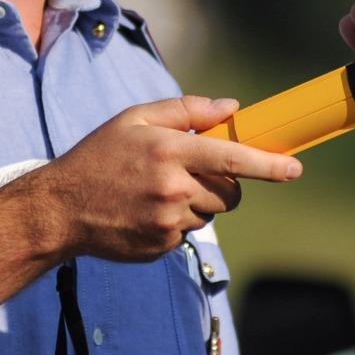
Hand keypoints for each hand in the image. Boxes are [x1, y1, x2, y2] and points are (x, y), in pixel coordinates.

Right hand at [29, 96, 303, 262]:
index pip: (233, 160)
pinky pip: (188, 233)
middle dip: (223, 184)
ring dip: (196, 203)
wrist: (60, 209)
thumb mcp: (134, 119)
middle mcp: (173, 188)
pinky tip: (146, 211)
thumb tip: (230, 108)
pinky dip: (176, 222)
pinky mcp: (162, 246)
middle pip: (230, 193)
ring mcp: (168, 222)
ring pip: (209, 214)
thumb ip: (185, 110)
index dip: (269, 165)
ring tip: (157, 192)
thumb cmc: (99, 157)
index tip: (294, 168)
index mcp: (170, 152)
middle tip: (192, 174)